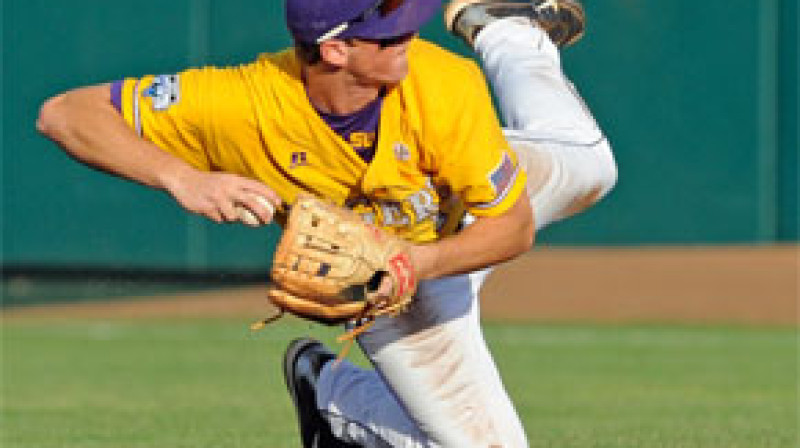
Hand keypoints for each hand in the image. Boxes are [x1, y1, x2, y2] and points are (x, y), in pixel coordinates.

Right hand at [162, 165, 280, 224]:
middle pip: (252, 202)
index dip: (270, 195)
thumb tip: (259, 202)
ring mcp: (217, 198)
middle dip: (263, 213)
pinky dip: (218, 217)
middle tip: (267, 221)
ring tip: (223, 210)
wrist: (183, 179)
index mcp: (234, 179)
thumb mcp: (226, 180)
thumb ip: (240, 189)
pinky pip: (219, 219)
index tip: (279, 203)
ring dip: (231, 217)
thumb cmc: (210, 182)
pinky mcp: (207, 208)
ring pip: (233, 216)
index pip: (257, 186)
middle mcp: (228, 188)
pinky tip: (210, 209)